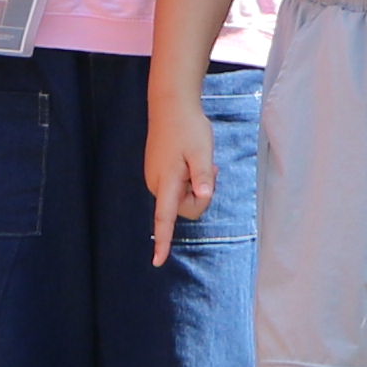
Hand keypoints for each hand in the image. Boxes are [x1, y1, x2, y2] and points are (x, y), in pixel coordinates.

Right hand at [141, 89, 214, 266]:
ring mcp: (156, 178)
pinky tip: (190, 159)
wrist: (171, 105)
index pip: (164, 218)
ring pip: (182, 198)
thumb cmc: (188, 128)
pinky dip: (189, 179)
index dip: (162, 241)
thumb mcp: (202, 152)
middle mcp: (157, 184)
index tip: (157, 261)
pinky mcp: (158, 173)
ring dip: (195, 185)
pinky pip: (178, 187)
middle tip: (210, 169)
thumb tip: (204, 196)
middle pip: (184, 209)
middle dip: (200, 196)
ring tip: (198, 161)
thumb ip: (203, 176)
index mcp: (166, 182)